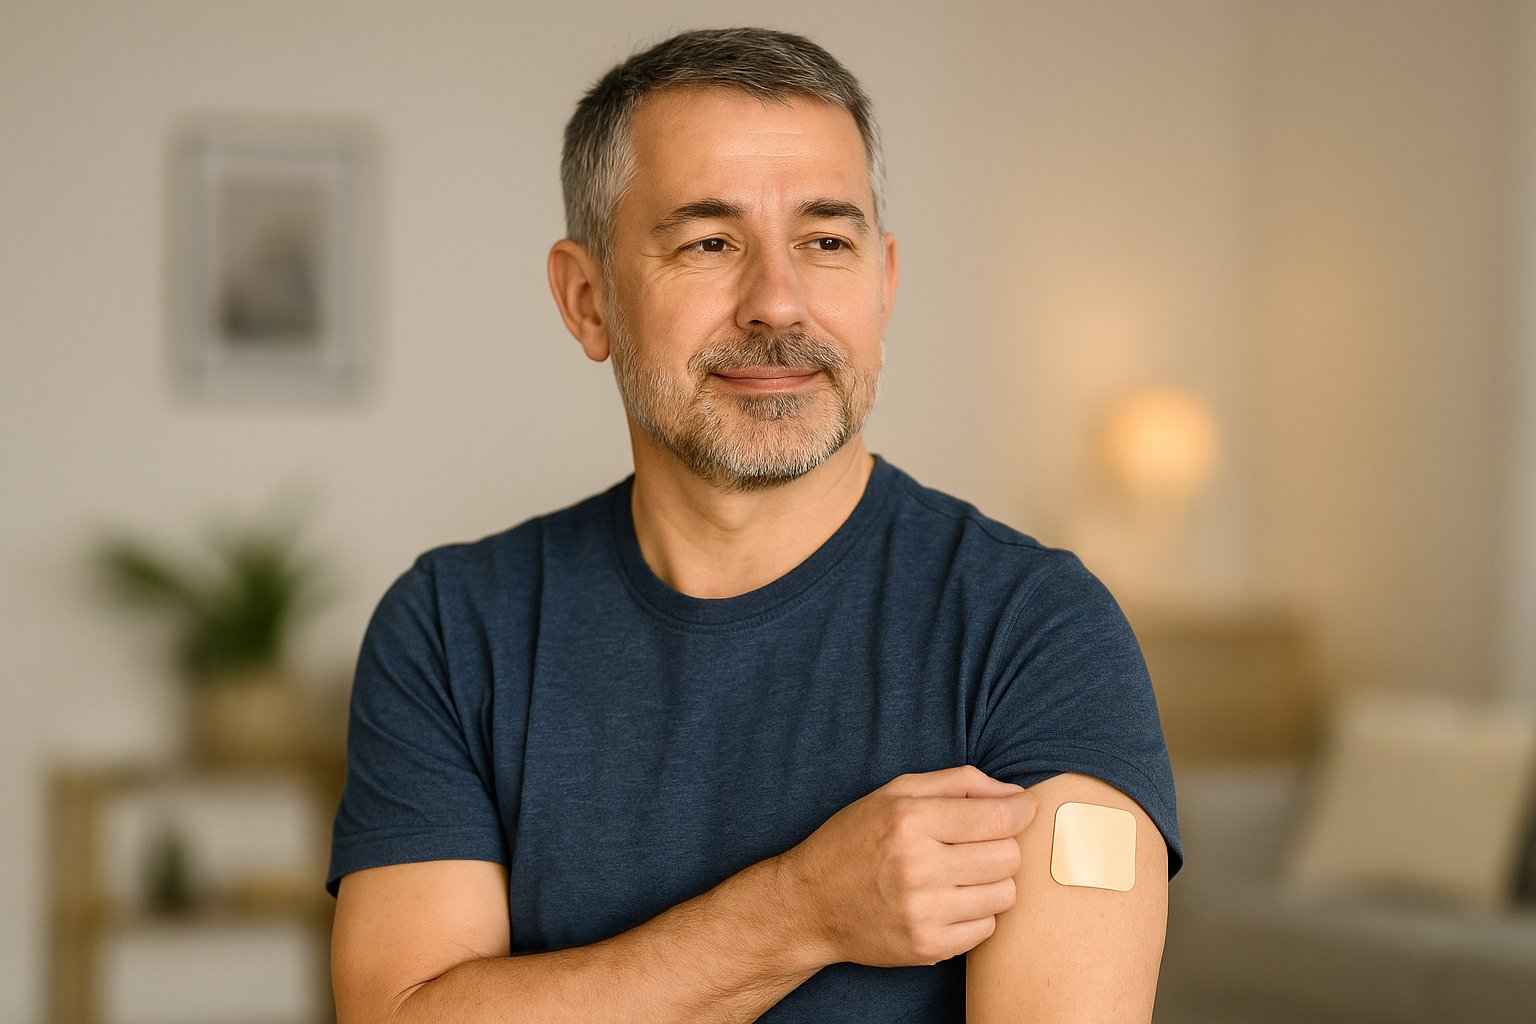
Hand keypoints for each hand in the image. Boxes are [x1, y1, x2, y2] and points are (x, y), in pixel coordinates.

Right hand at [776, 765, 1035, 968]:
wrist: (811, 903)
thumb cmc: (856, 839)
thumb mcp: (896, 792)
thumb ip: (959, 783)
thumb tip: (1016, 794)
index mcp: (909, 820)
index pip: (998, 818)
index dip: (1022, 811)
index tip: (1023, 810)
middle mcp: (917, 867)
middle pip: (1008, 857)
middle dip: (1004, 846)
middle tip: (980, 844)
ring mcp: (923, 912)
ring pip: (1005, 895)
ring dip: (992, 881)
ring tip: (963, 874)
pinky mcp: (927, 947)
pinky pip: (987, 929)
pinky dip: (977, 914)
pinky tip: (950, 901)